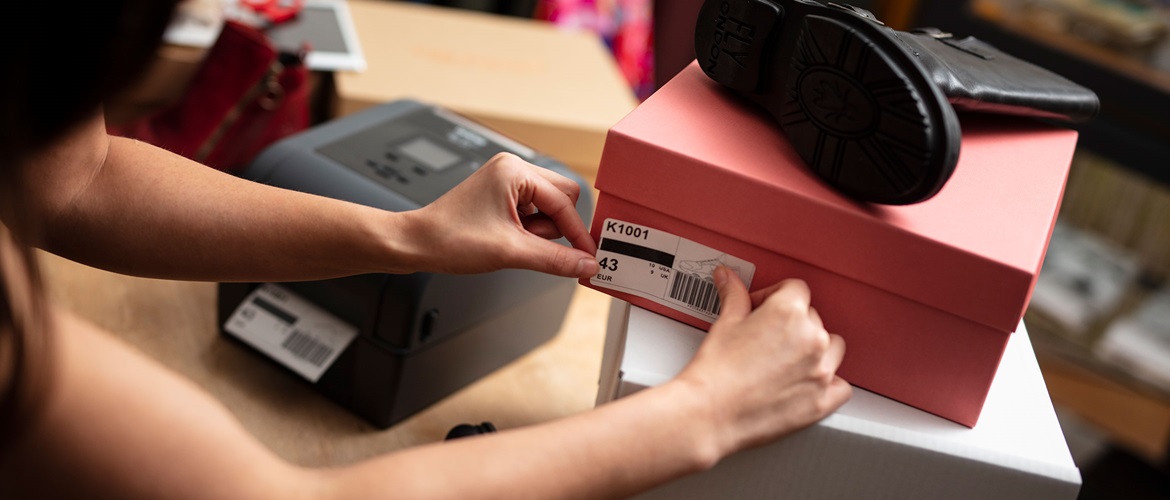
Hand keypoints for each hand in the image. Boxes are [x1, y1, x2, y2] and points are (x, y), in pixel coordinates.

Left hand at [405, 153, 599, 277]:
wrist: (416, 244)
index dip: (578, 232)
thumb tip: (587, 264)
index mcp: (515, 171)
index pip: (565, 201)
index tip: (589, 256)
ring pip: (548, 206)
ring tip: (514, 243)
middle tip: (534, 245)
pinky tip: (509, 240)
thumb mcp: (511, 252)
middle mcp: (512, 169)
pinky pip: (532, 211)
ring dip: (540, 231)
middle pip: (562, 197)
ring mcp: (505, 181)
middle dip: (556, 227)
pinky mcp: (500, 195)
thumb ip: (556, 258)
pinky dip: (529, 230)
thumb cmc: (450, 239)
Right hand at [674, 268, 850, 456]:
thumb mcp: (724, 324)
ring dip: (815, 349)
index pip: (796, 289)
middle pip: (812, 318)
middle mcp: (811, 339)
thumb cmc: (716, 372)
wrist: (710, 413)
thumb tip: (729, 277)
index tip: (761, 308)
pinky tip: (807, 382)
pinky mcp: (822, 401)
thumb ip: (734, 296)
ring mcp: (821, 371)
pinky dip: (829, 383)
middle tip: (765, 337)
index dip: (774, 296)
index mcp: (788, 313)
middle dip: (790, 324)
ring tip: (787, 359)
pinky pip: (842, 386)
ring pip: (832, 347)